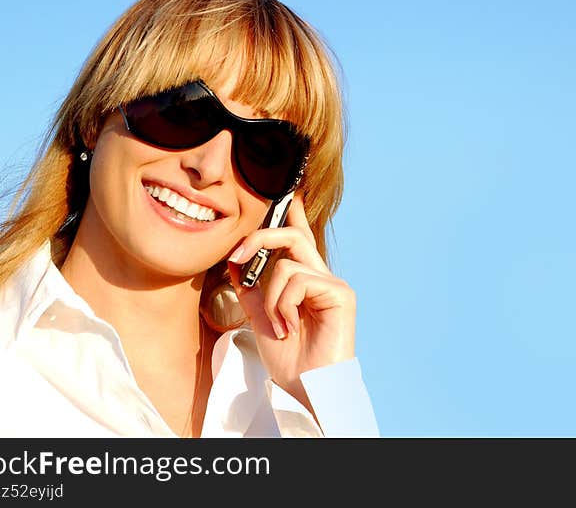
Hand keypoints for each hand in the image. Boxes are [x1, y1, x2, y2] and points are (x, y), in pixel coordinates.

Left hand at [226, 193, 356, 417]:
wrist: (306, 386)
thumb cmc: (288, 357)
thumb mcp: (260, 316)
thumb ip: (250, 287)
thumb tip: (234, 261)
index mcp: (305, 279)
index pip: (298, 237)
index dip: (293, 212)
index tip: (289, 189)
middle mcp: (321, 275)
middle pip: (291, 236)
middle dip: (258, 239)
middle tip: (235, 258)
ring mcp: (333, 283)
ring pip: (286, 265)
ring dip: (270, 298)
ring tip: (279, 325)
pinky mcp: (340, 293)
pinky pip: (297, 280)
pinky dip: (283, 305)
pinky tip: (290, 327)